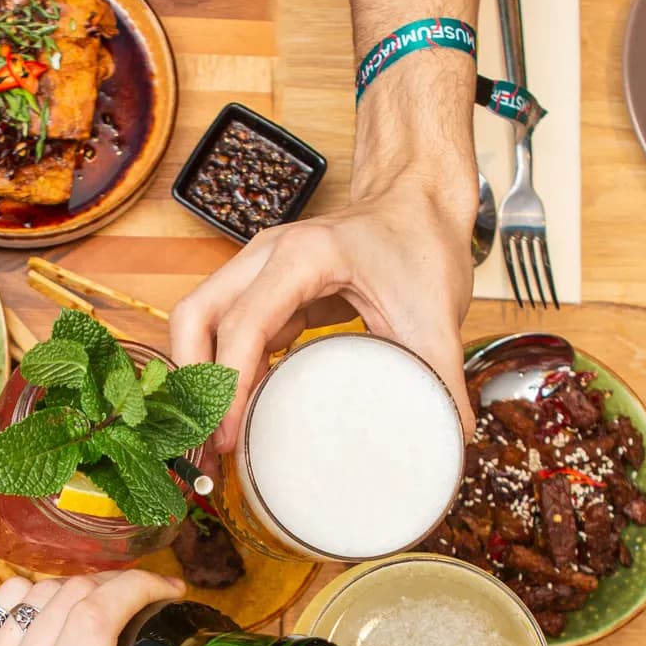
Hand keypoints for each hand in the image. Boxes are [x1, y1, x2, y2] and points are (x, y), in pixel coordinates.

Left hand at [0, 570, 247, 645]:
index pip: (94, 621)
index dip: (135, 588)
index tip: (163, 591)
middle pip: (67, 600)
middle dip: (113, 586)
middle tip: (141, 602)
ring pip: (32, 595)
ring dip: (74, 592)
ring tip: (99, 612)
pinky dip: (32, 599)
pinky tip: (53, 619)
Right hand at [169, 174, 477, 450]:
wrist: (420, 203)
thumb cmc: (422, 241)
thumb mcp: (436, 315)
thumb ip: (441, 377)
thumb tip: (453, 435)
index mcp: (304, 256)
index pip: (244, 323)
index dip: (229, 384)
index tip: (229, 436)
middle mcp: (267, 256)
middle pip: (195, 316)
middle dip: (192, 381)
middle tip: (206, 441)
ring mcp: (260, 270)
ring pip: (201, 322)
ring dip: (200, 378)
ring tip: (214, 437)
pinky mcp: (267, 290)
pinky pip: (228, 331)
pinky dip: (224, 371)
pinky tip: (239, 413)